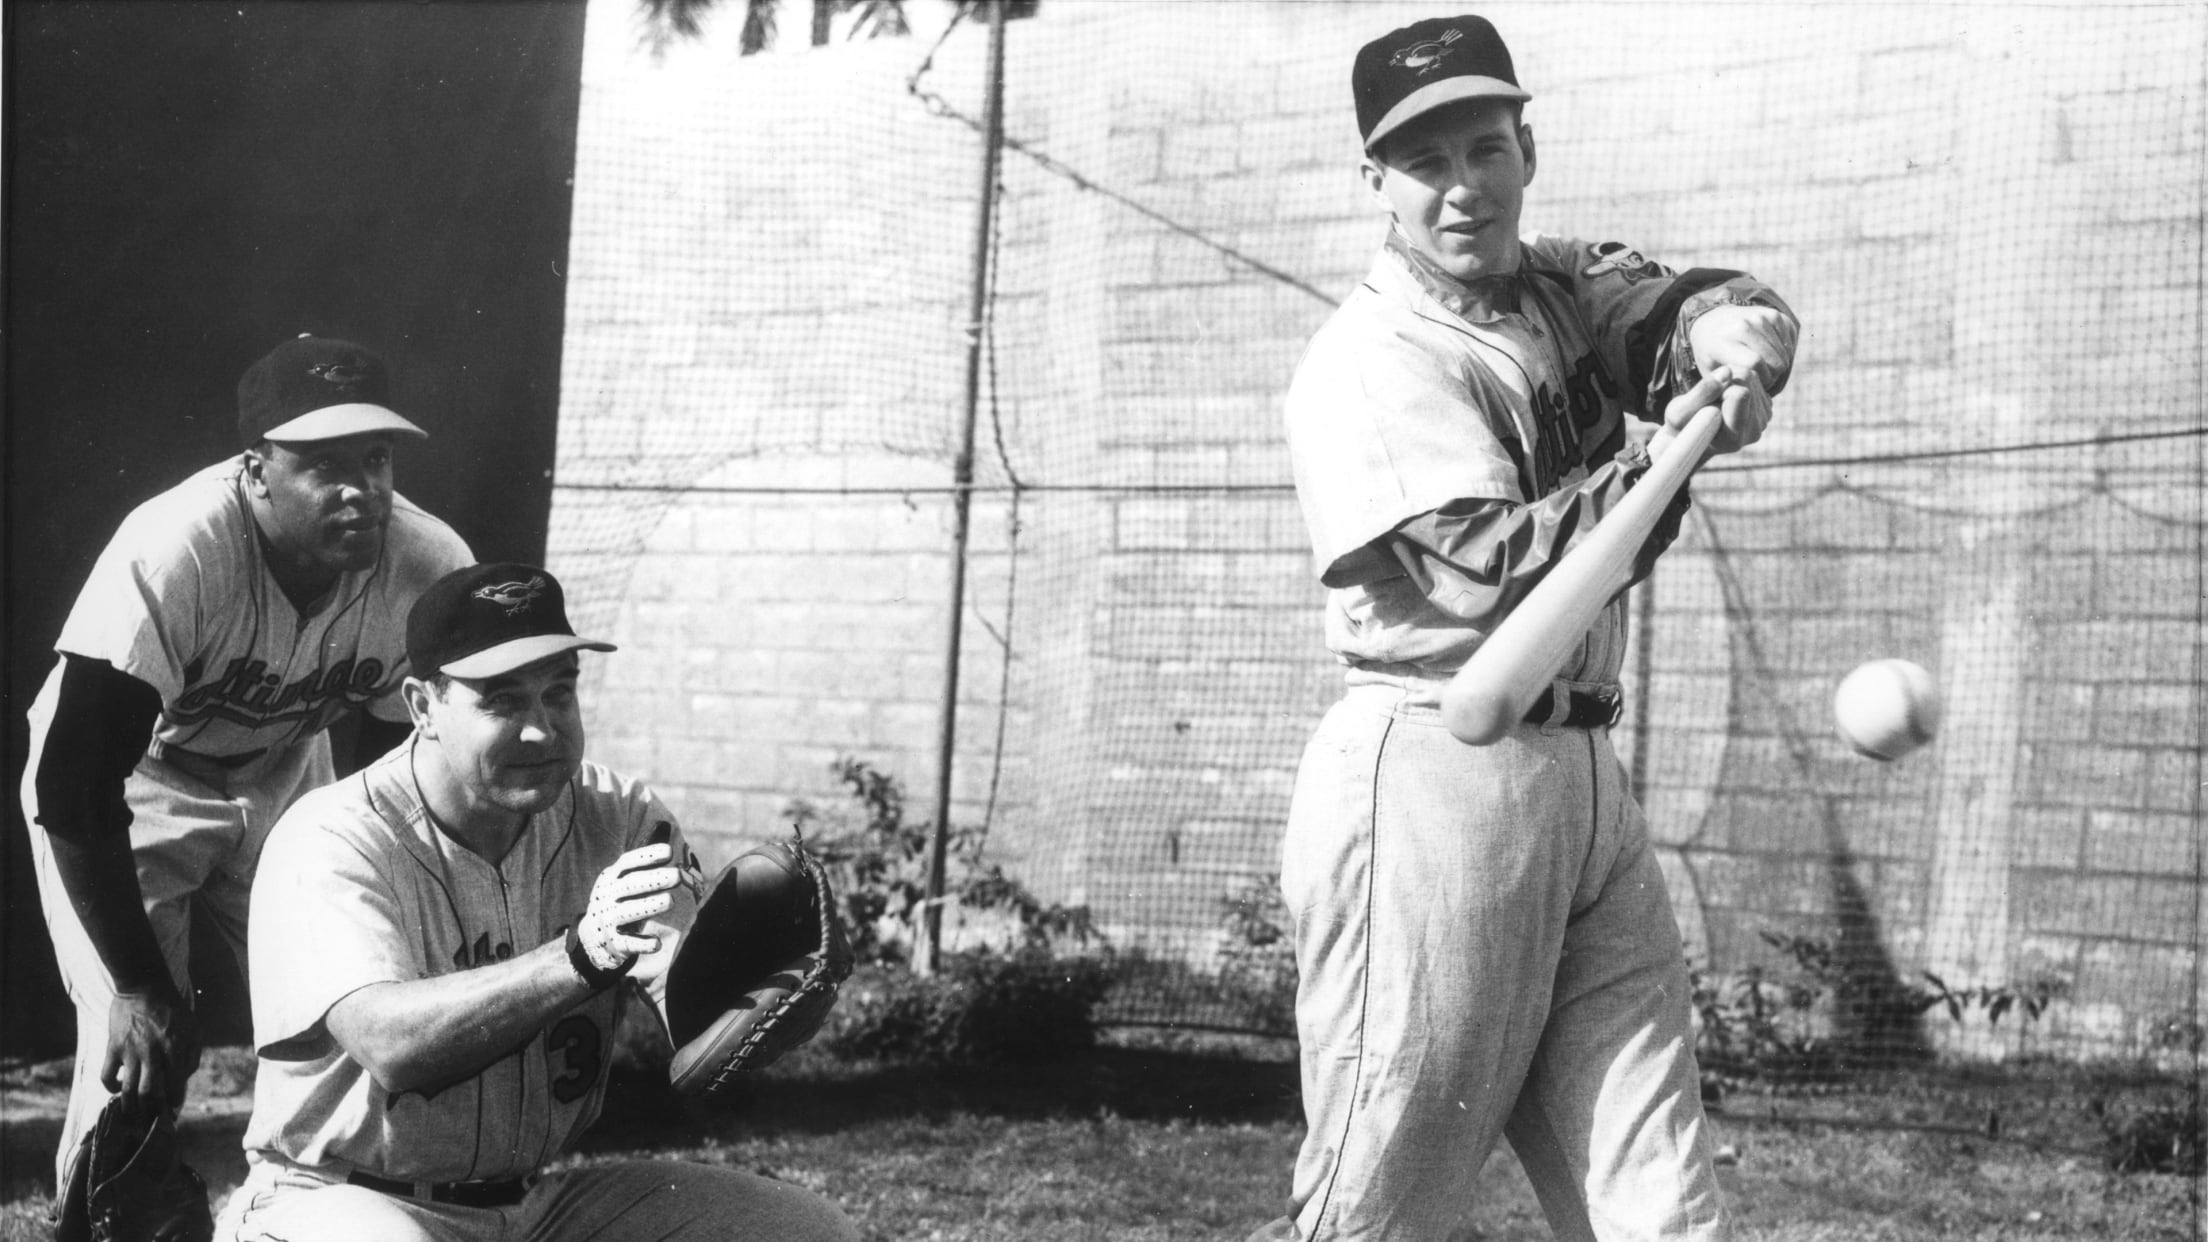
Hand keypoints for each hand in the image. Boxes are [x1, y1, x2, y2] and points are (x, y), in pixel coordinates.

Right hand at [103, 987, 199, 1110]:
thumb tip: (184, 1079)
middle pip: (149, 1095)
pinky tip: (117, 1088)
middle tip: (149, 1120)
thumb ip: (192, 1054)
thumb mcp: (193, 1028)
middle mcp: (153, 1053)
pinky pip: (106, 1076)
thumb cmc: (173, 1008)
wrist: (144, 985)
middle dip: (149, 1112)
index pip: (175, 1087)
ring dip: (129, 1108)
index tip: (171, 1111)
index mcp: (176, 1049)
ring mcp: (131, 1051)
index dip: (173, 1103)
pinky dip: (110, 1087)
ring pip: (127, 1091)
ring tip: (130, 1116)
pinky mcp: (113, 1047)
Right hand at [574, 841, 680, 976]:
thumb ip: (646, 856)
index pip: (628, 863)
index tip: (668, 852)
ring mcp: (608, 920)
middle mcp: (607, 896)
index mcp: (612, 876)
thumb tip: (664, 823)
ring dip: (648, 907)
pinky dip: (641, 944)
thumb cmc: (619, 899)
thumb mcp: (626, 877)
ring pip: (628, 912)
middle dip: (653, 880)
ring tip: (669, 902)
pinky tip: (657, 943)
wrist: (593, 936)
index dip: (647, 856)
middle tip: (676, 876)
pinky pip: (628, 943)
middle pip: (629, 886)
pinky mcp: (614, 943)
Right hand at [1648, 367, 1769, 465]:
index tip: (1706, 399)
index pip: (1740, 394)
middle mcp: (1753, 432)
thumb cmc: (1680, 426)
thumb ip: (1702, 392)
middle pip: (1748, 380)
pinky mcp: (1766, 410)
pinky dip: (1739, 382)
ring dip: (1731, 380)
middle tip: (1710, 398)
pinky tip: (1726, 398)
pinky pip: (1756, 380)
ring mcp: (1762, 421)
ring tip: (1716, 399)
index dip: (1719, 387)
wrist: (1690, 437)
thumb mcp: (1678, 411)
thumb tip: (1727, 370)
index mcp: (1733, 438)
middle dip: (1727, 381)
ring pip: (1753, 377)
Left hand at [1689, 303, 1794, 389]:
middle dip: (1772, 376)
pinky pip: (1790, 344)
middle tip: (1761, 379)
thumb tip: (1745, 393)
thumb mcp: (1711, 374)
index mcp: (1722, 341)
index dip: (1761, 379)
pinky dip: (1784, 354)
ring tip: (1763, 369)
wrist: (1713, 324)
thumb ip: (1726, 387)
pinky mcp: (1774, 314)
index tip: (1754, 384)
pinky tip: (1770, 355)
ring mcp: (1760, 316)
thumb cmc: (1713, 357)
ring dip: (1779, 367)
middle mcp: (1742, 325)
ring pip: (1785, 354)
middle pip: (1775, 361)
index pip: (1755, 362)